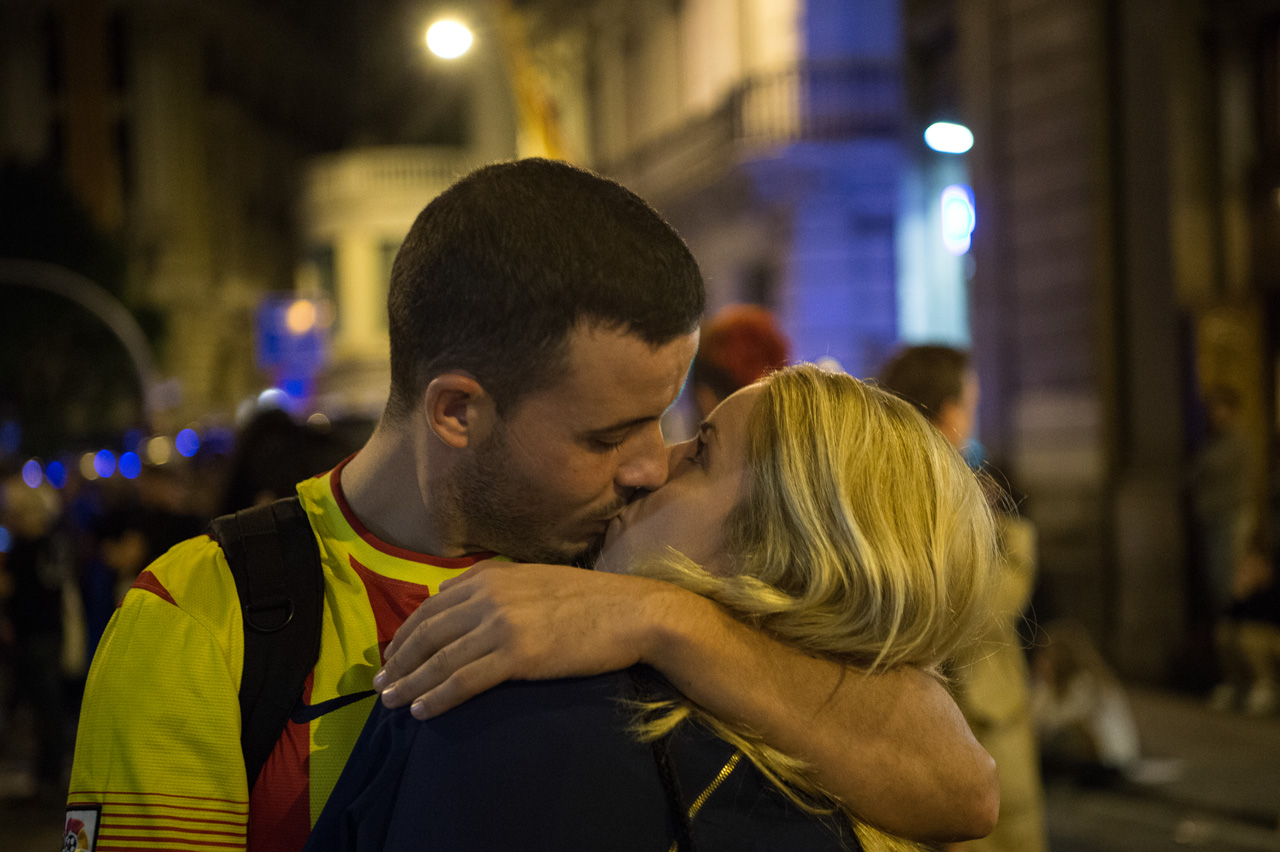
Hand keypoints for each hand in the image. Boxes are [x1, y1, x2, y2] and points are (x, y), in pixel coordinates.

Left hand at [374, 560, 680, 717]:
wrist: (632, 612)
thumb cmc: (592, 601)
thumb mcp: (536, 581)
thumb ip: (498, 589)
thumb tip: (459, 603)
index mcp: (491, 575)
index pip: (432, 606)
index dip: (406, 633)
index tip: (392, 655)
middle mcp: (488, 595)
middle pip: (428, 631)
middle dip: (399, 660)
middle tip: (380, 684)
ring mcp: (501, 623)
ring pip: (439, 658)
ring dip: (410, 682)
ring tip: (391, 701)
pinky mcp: (516, 653)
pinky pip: (464, 680)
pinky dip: (437, 696)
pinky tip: (422, 711)